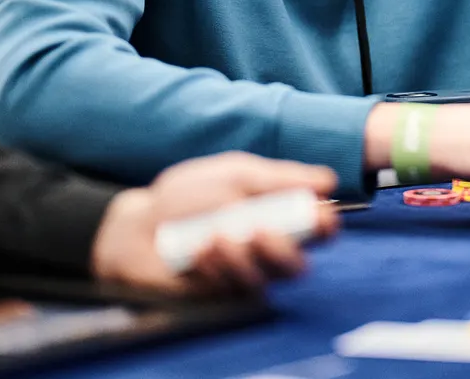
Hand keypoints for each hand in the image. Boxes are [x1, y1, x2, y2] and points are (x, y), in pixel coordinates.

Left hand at [90, 152, 337, 295]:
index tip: (318, 216)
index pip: (318, 230)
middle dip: (282, 250)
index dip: (326, 226)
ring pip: (265, 281)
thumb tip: (328, 181)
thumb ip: (279, 178)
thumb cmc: (189, 195)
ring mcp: (243, 275)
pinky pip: (230, 289)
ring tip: (215, 235)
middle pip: (298, 266)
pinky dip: (216, 266)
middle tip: (258, 230)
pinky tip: (197, 248)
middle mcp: (266, 251)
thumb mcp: (235, 174)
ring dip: (242, 258)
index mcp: (278, 218)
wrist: (141, 222)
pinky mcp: (218, 295)